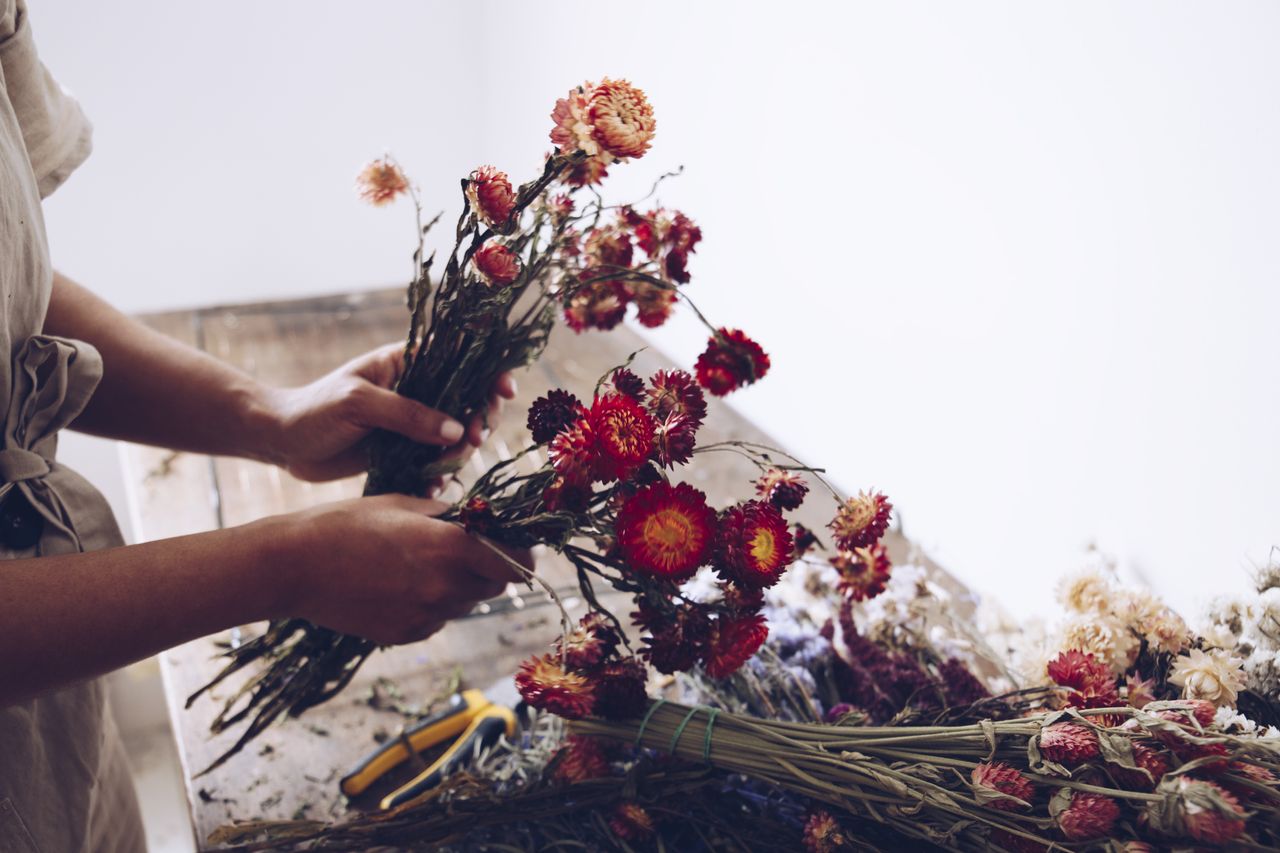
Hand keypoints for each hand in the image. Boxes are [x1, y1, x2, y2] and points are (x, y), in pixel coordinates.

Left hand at [259, 344, 516, 484]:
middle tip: (472, 440)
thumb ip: (406, 414)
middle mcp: (417, 391)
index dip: (488, 371)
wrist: (280, 442)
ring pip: (456, 437)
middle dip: (478, 420)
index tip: (503, 390)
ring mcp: (412, 423)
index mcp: (407, 364)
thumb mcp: (357, 403)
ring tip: (443, 470)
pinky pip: (435, 465)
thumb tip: (454, 430)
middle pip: (468, 400)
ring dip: (459, 454)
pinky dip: (438, 478)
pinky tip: (430, 490)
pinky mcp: (404, 453)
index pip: (460, 358)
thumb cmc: (313, 409)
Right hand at [269, 494, 531, 644]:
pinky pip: (438, 618)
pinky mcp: (407, 635)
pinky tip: (399, 584)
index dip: (523, 553)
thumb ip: (450, 516)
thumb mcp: (404, 503)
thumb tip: (482, 520)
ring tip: (422, 563)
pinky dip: (432, 603)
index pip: (519, 563)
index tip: (517, 545)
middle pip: (497, 586)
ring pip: (467, 603)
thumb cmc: (346, 523)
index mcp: (451, 548)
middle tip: (466, 549)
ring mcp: (427, 616)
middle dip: (491, 568)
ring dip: (460, 585)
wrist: (294, 567)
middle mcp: (446, 587)